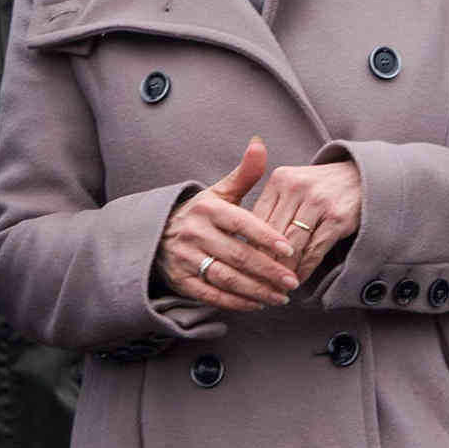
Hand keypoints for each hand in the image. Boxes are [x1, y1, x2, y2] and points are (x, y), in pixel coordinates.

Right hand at [156, 137, 299, 311]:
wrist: (155, 233)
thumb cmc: (200, 213)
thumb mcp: (218, 191)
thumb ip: (244, 173)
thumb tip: (259, 143)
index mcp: (207, 208)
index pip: (241, 223)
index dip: (266, 237)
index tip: (289, 249)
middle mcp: (195, 232)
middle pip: (238, 255)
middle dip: (268, 271)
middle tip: (292, 281)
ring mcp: (185, 258)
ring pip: (226, 278)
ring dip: (256, 290)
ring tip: (281, 296)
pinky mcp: (180, 280)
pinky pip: (211, 294)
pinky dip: (236, 302)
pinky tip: (257, 304)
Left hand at [249, 159, 362, 283]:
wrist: (359, 178)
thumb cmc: (318, 188)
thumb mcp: (292, 187)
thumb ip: (272, 209)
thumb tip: (249, 247)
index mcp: (280, 179)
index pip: (257, 219)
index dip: (250, 247)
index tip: (246, 268)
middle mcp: (297, 187)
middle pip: (273, 234)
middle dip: (265, 262)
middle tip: (260, 283)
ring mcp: (319, 202)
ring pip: (292, 245)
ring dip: (284, 270)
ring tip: (278, 285)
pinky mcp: (337, 218)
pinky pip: (314, 251)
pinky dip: (304, 269)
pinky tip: (299, 279)